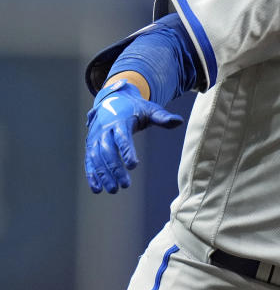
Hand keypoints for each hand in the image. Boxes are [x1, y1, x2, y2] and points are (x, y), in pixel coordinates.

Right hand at [84, 79, 183, 193]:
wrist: (114, 100)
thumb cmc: (136, 108)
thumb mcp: (149, 109)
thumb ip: (162, 117)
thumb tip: (179, 121)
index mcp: (120, 121)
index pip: (122, 137)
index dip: (127, 151)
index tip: (134, 165)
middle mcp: (105, 130)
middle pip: (108, 151)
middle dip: (115, 169)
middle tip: (125, 185)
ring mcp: (96, 138)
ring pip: (97, 158)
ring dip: (104, 175)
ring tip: (114, 189)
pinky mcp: (91, 145)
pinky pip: (89, 161)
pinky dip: (92, 175)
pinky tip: (98, 189)